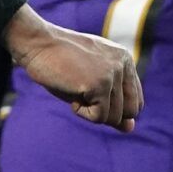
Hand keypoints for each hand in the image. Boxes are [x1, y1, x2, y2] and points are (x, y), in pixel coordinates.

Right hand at [7, 10, 141, 130]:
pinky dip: (82, 113)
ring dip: (91, 112)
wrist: (36, 42)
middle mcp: (123, 65)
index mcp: (124, 59)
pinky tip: (71, 94)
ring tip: (74, 90)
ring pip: (114, 117)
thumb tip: (130, 129)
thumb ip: (113, 102)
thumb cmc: (58, 61)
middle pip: (129, 111)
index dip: (114, 107)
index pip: (136, 100)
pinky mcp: (99, 84)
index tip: (92, 96)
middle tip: (83, 96)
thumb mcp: (90, 81)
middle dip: (106, 112)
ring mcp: (112, 74)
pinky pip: (98, 117)